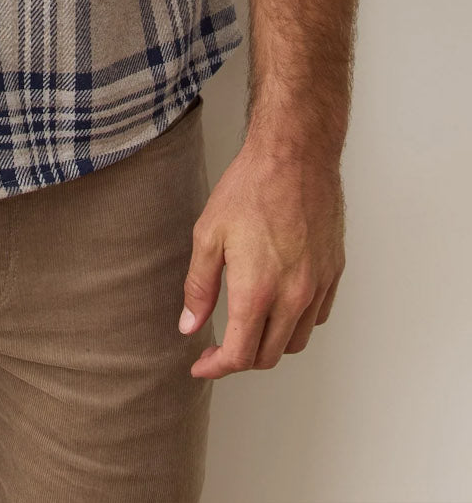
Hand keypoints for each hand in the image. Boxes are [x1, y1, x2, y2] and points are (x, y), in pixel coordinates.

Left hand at [178, 136, 345, 378]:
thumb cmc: (250, 188)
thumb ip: (199, 287)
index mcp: (258, 290)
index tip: (202, 364)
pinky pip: (317, 317)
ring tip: (248, 327)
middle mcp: (293, 296)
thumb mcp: (208, 234)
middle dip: (240, 359)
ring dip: (270, 344)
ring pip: (296, 341)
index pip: (240, 354)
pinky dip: (297, 323)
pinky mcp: (333, 273)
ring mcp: (318, 286)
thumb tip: (190, 324)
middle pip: (269, 355)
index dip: (216, 367)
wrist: (295, 157)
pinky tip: (279, 305)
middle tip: (218, 346)